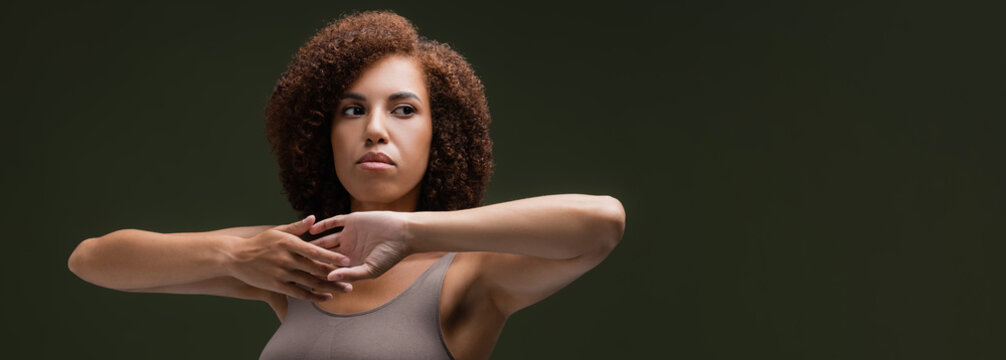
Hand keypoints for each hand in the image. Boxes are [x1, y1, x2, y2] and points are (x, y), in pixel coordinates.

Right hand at [224, 215, 353, 300]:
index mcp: (289, 243)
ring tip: (345, 290)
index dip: (332, 257)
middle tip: (353, 279)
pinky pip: (299, 293)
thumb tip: (313, 218)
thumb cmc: (260, 242)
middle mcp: (287, 259)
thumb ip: (297, 227)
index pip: (315, 251)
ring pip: (310, 282)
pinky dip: (314, 296)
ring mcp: (282, 273)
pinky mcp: (277, 285)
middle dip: (336, 274)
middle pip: (316, 268)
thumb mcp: (277, 231)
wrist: (236, 257)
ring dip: (329, 287)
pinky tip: (327, 297)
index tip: (347, 260)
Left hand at [308, 211, 413, 283]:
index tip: (303, 278)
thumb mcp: (371, 269)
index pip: (331, 269)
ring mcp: (349, 234)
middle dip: (311, 258)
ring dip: (313, 242)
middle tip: (294, 261)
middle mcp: (348, 249)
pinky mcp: (352, 220)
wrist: (404, 233)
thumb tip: (329, 278)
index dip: (318, 273)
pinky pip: (333, 222)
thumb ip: (350, 274)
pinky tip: (312, 229)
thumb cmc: (391, 255)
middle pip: (325, 254)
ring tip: (298, 246)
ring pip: (326, 239)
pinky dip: (322, 225)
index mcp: (352, 263)